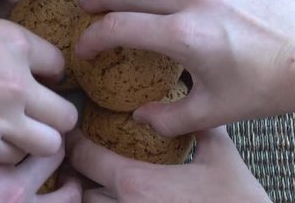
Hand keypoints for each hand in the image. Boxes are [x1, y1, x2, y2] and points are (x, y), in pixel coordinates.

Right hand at [0, 0, 76, 162]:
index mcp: (14, 42)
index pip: (58, 64)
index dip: (49, 71)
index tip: (39, 76)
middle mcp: (18, 82)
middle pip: (67, 112)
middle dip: (56, 112)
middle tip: (39, 111)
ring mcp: (2, 118)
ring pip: (52, 142)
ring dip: (41, 138)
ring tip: (24, 132)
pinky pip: (16, 157)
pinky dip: (10, 152)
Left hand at [68, 127, 270, 201]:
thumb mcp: (222, 158)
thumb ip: (201, 127)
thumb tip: (191, 102)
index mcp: (137, 184)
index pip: (85, 158)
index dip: (74, 142)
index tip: (73, 133)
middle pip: (80, 189)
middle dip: (79, 172)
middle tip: (84, 156)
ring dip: (90, 195)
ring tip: (98, 180)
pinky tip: (118, 198)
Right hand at [75, 0, 294, 136]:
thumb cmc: (264, 89)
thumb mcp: (213, 112)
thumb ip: (168, 118)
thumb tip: (138, 116)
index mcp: (184, 36)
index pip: (119, 27)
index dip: (93, 38)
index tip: (84, 48)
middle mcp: (194, 1)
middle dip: (99, 0)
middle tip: (82, 5)